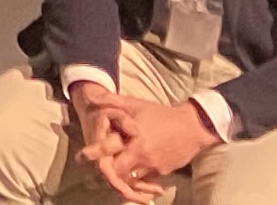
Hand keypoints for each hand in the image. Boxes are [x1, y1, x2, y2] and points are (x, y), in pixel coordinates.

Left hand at [66, 86, 164, 202]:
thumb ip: (113, 102)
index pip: (112, 162)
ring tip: (112, 164)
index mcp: (137, 144)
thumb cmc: (162, 114)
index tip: (83, 157)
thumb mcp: (136, 105)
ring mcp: (156, 168)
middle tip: (99, 163)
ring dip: (123, 173)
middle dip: (109, 170)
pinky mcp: (164, 172)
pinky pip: (146, 178)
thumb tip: (93, 98)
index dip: (97, 160)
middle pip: (121, 175)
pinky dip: (137, 175)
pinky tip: (131, 165)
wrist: (193, 127)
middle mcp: (146, 160)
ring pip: (133, 179)